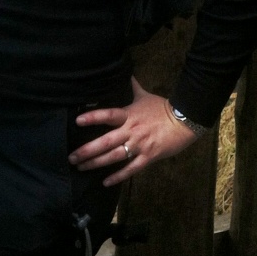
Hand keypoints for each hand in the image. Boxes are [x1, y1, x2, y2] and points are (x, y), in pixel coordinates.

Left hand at [67, 76, 200, 186]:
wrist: (184, 120)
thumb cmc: (163, 108)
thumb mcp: (145, 96)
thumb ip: (133, 87)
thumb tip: (127, 73)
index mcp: (128, 115)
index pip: (107, 115)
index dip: (93, 117)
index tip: (77, 121)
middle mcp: (131, 130)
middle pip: (105, 141)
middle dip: (87, 150)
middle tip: (72, 157)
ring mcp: (139, 145)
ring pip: (114, 156)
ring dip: (96, 163)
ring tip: (81, 168)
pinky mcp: (148, 157)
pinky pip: (130, 169)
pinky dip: (118, 176)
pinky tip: (105, 182)